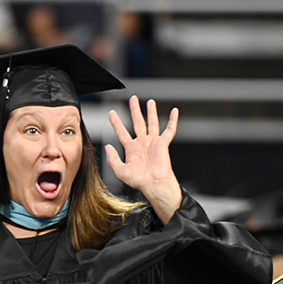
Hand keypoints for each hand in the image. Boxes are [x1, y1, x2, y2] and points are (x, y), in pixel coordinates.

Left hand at [106, 95, 181, 224]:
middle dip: (134, 110)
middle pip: (137, 122)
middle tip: (132, 99)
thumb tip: (108, 146)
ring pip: (152, 123)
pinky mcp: (163, 144)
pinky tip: (174, 111)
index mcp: (131, 149)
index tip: (111, 113)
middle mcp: (142, 144)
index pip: (122, 132)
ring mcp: (153, 143)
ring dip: (151, 112)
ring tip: (150, 102)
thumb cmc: (139, 181)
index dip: (116, 122)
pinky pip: (169, 130)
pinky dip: (173, 120)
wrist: (154, 184)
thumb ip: (112, 159)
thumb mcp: (120, 171)